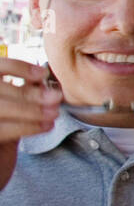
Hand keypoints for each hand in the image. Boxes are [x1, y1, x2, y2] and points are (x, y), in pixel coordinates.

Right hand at [0, 58, 61, 190]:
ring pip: (1, 107)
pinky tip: (46, 126)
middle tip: (56, 98)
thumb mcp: (12, 112)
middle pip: (0, 89)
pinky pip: (3, 129)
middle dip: (30, 93)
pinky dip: (27, 126)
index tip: (42, 74)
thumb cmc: (4, 138)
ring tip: (53, 114)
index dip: (18, 67)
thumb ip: (22, 96)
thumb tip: (45, 82)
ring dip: (32, 110)